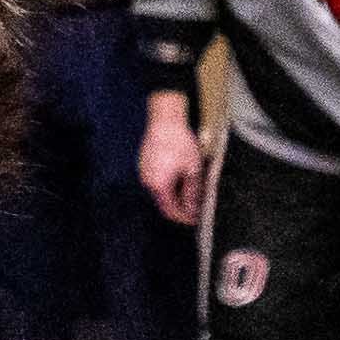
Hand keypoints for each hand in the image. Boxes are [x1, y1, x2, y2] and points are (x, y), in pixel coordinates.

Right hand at [138, 96, 207, 222]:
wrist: (165, 120)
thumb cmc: (179, 142)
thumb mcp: (192, 170)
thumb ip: (192, 193)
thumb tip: (193, 209)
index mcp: (159, 186)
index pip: (171, 211)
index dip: (183, 217)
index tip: (194, 220)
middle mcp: (148, 182)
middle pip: (164, 203)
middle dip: (179, 207)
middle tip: (195, 207)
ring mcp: (144, 172)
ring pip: (160, 191)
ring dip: (174, 194)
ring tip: (190, 190)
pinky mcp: (145, 163)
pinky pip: (156, 180)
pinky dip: (168, 184)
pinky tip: (179, 176)